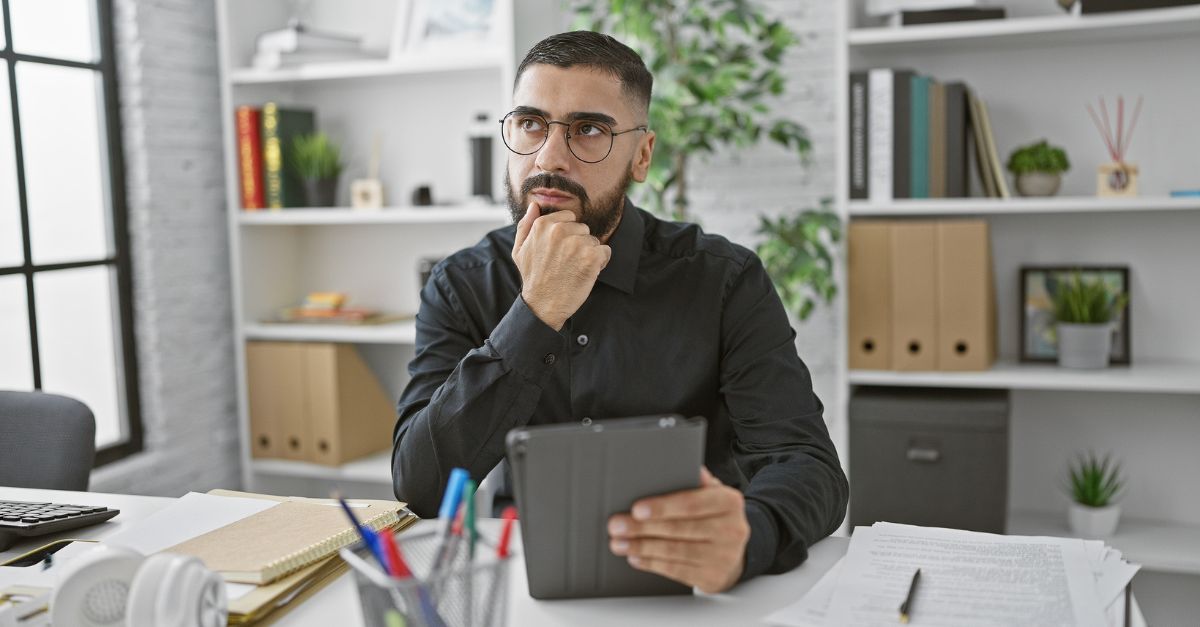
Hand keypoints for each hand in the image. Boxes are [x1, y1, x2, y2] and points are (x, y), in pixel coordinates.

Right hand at [511, 202, 610, 330]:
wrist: (543, 305)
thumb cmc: (533, 278)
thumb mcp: (519, 250)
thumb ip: (526, 225)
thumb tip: (535, 206)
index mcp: (543, 226)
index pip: (569, 217)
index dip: (568, 234)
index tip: (561, 250)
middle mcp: (559, 231)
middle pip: (583, 229)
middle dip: (579, 243)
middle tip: (567, 262)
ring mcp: (576, 243)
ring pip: (594, 241)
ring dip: (589, 254)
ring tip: (575, 269)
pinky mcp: (591, 257)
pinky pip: (605, 252)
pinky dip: (600, 263)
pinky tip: (587, 273)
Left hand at [608, 467, 749, 593]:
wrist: (736, 553)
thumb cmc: (716, 517)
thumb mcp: (713, 494)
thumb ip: (697, 482)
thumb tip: (680, 464)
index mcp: (730, 502)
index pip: (691, 504)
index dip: (662, 507)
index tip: (636, 509)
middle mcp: (731, 530)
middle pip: (679, 529)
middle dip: (642, 527)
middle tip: (616, 525)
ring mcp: (723, 556)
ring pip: (674, 552)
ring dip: (641, 547)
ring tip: (619, 542)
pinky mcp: (713, 577)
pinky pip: (676, 570)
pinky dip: (652, 563)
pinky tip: (636, 557)